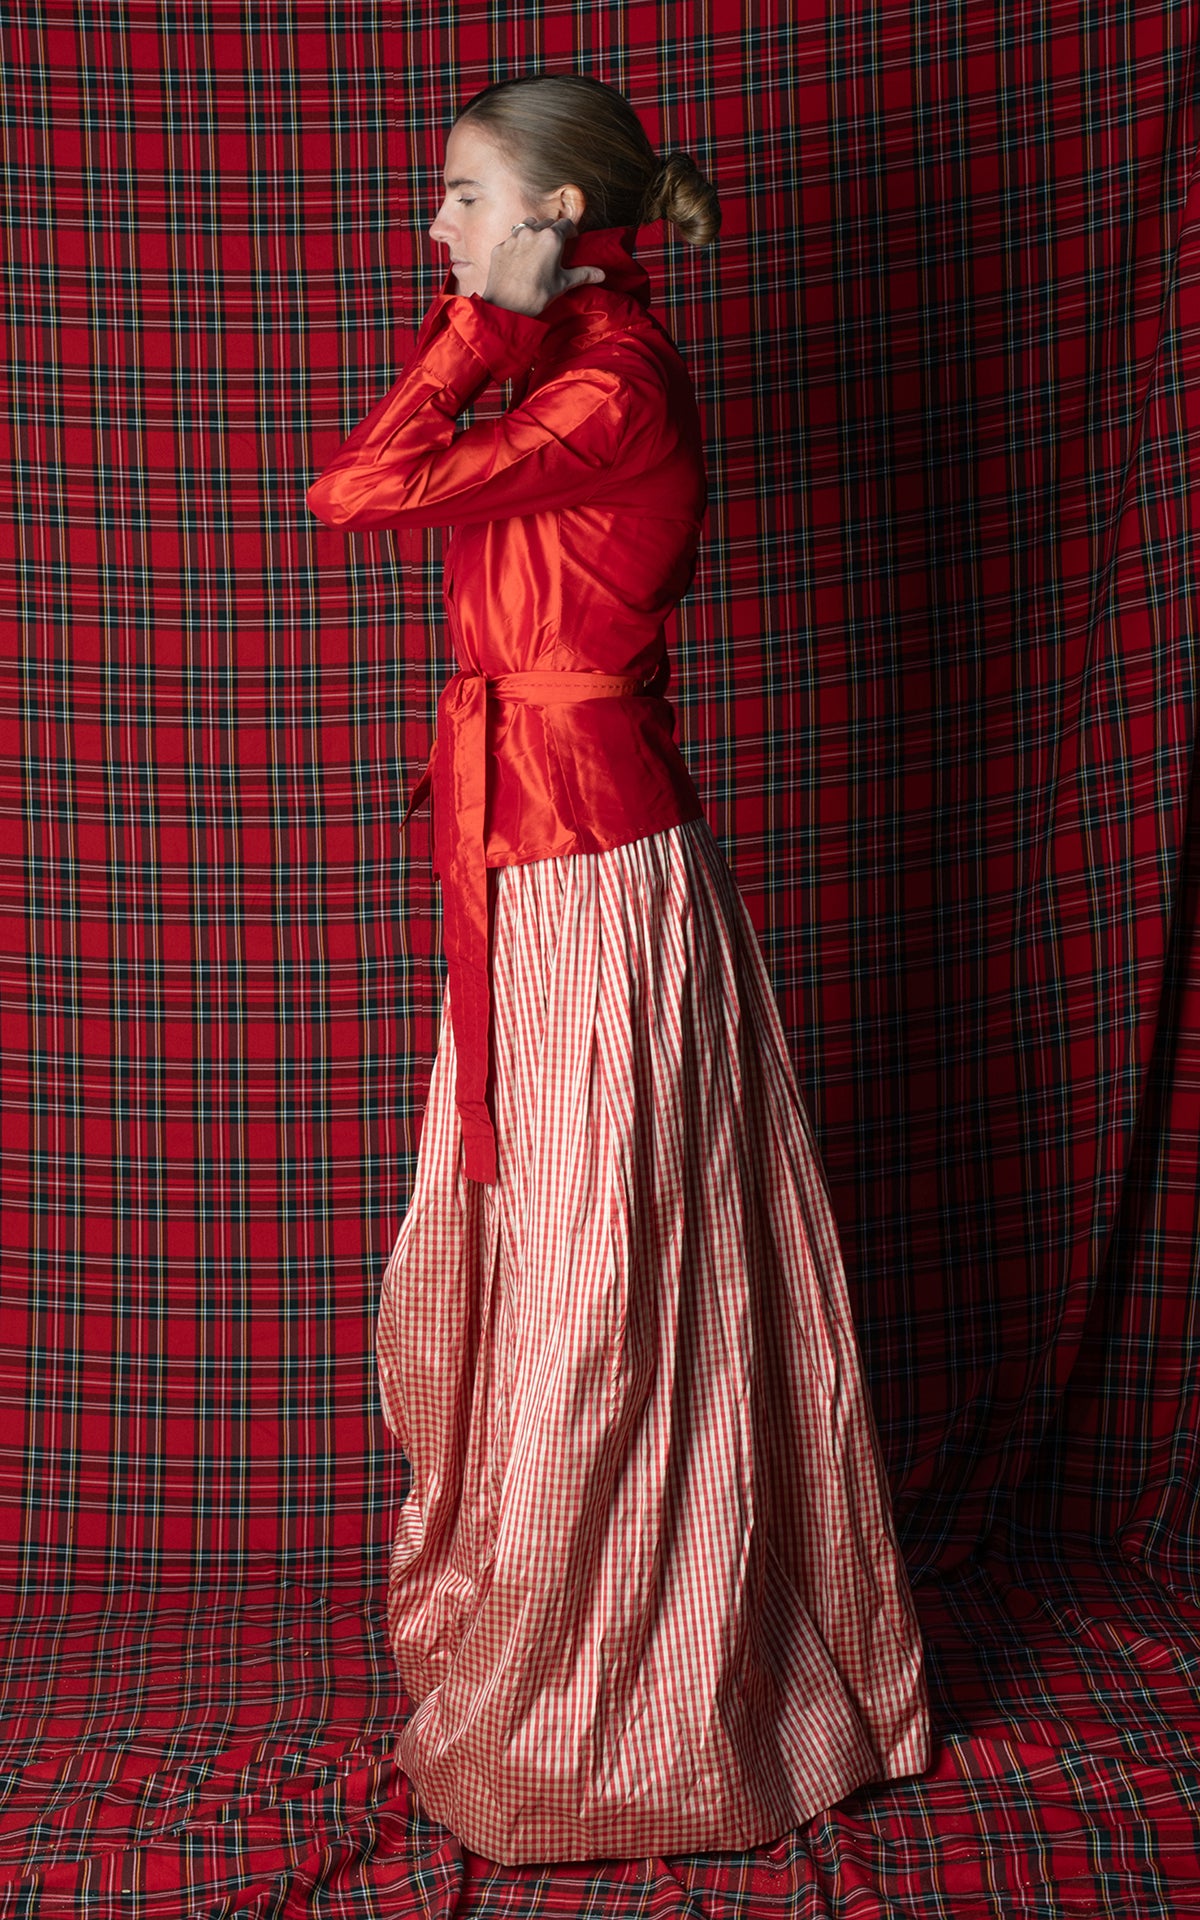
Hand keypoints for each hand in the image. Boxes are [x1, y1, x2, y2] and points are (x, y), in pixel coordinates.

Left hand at [480, 217, 605, 316]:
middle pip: (547, 222)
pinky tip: (520, 258)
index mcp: (551, 238)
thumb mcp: (563, 284)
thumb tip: (601, 274)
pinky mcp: (500, 247)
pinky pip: (512, 238)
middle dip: (553, 230)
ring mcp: (514, 238)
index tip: (572, 239)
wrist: (506, 306)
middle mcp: (532, 232)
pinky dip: (518, 244)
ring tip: (537, 246)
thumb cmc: (536, 295)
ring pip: (527, 224)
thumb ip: (582, 274)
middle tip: (555, 245)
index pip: (566, 224)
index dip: (571, 231)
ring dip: (535, 230)